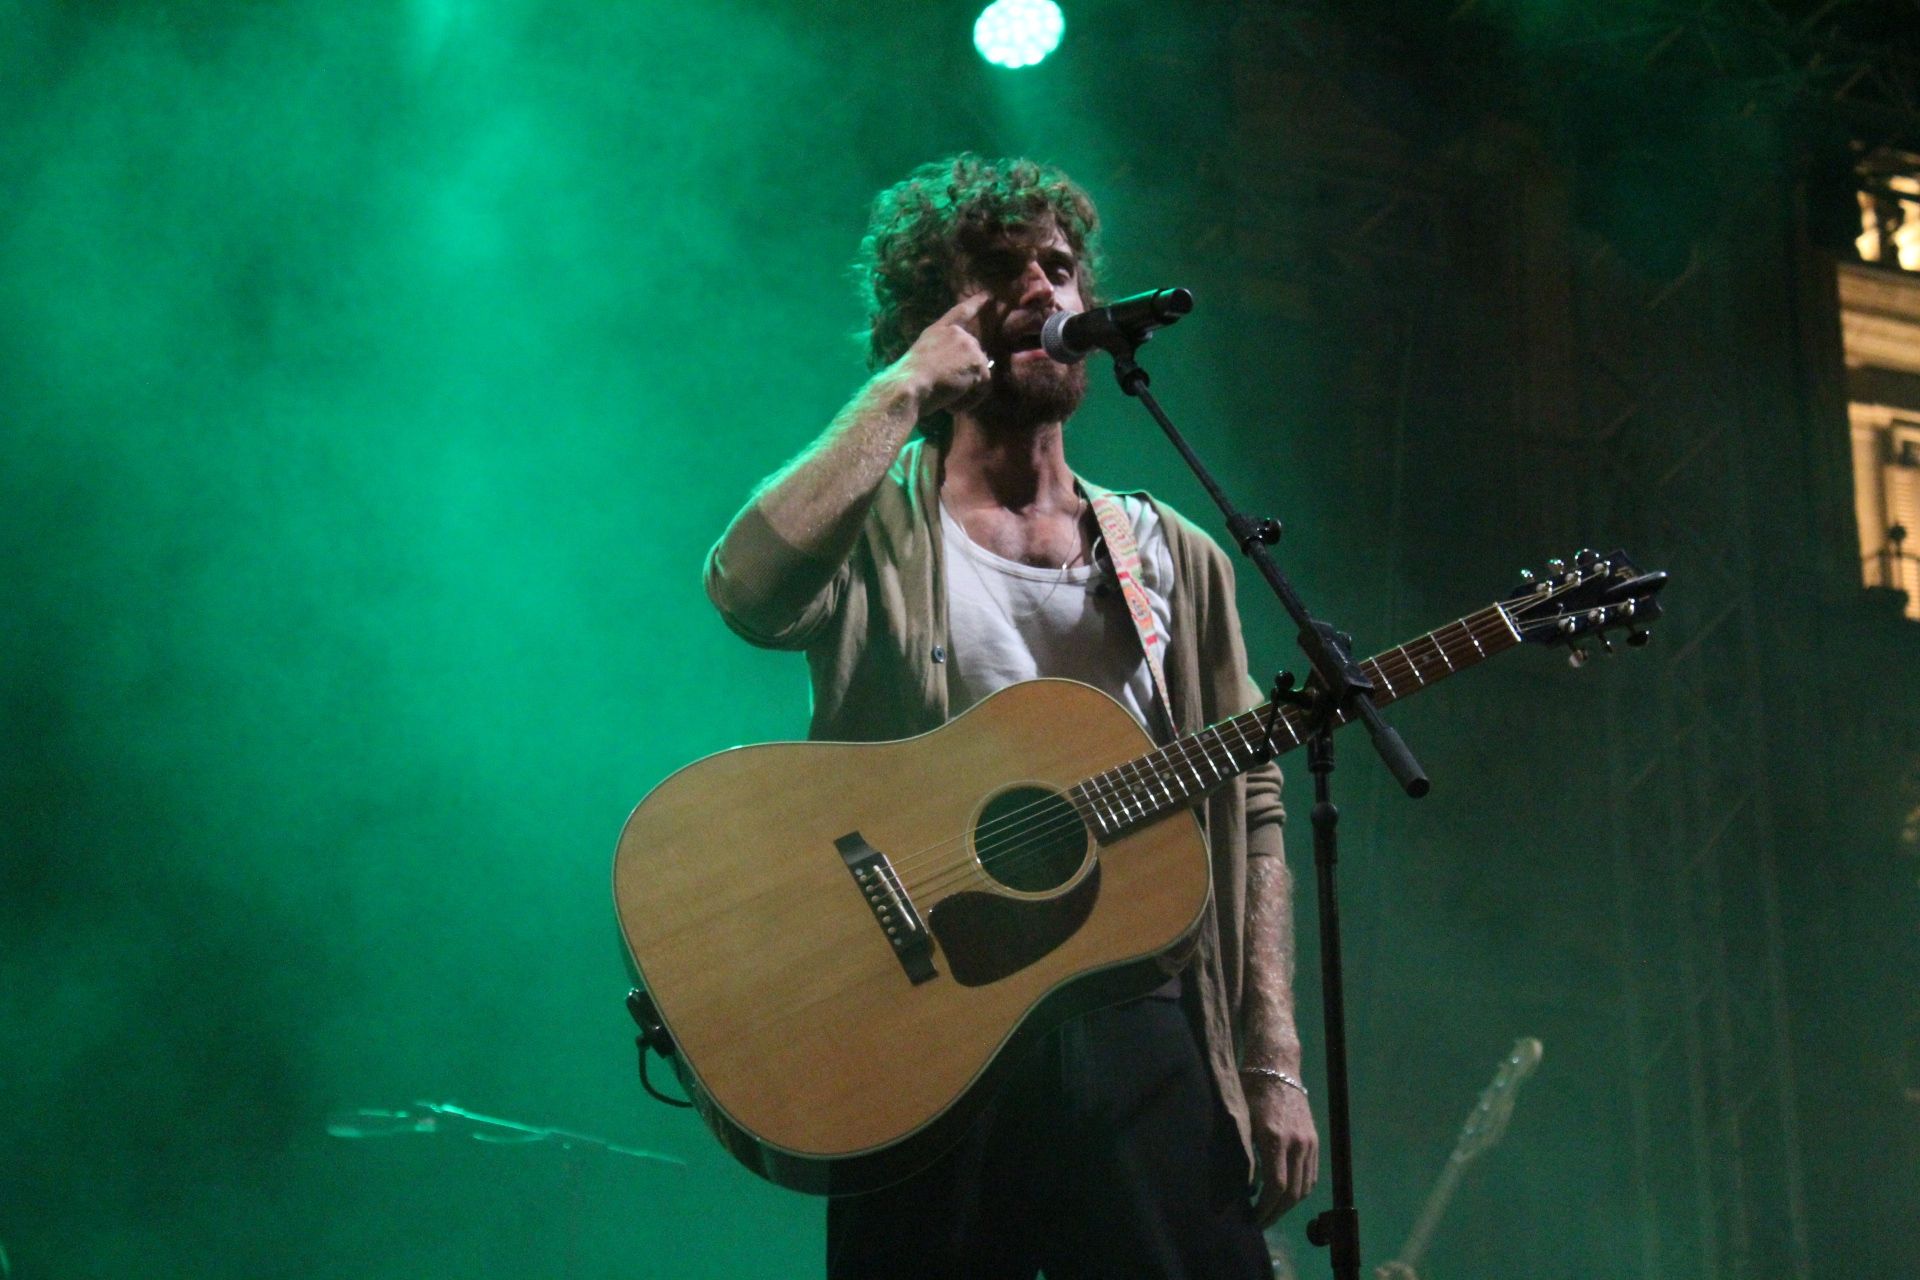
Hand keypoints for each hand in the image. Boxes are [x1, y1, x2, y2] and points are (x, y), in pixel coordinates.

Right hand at [895, 292, 993, 415]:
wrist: (909, 386)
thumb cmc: (907, 381)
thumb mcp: (921, 360)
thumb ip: (942, 357)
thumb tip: (963, 372)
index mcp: (938, 331)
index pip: (960, 312)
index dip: (975, 303)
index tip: (988, 295)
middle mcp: (956, 334)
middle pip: (975, 356)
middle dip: (966, 377)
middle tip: (945, 392)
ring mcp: (969, 346)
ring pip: (980, 374)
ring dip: (966, 391)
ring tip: (946, 397)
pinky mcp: (978, 363)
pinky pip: (983, 388)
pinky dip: (970, 400)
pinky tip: (952, 402)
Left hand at [1249, 1075, 1318, 1226]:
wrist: (1277, 1067)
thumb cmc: (1250, 1090)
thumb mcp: (1241, 1121)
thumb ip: (1244, 1155)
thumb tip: (1245, 1187)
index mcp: (1276, 1138)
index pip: (1276, 1186)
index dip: (1266, 1208)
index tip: (1253, 1218)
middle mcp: (1297, 1143)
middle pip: (1293, 1192)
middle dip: (1276, 1212)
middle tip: (1260, 1222)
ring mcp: (1309, 1142)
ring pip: (1305, 1187)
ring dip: (1289, 1204)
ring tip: (1271, 1211)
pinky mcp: (1314, 1140)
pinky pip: (1311, 1175)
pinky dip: (1301, 1190)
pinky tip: (1286, 1195)